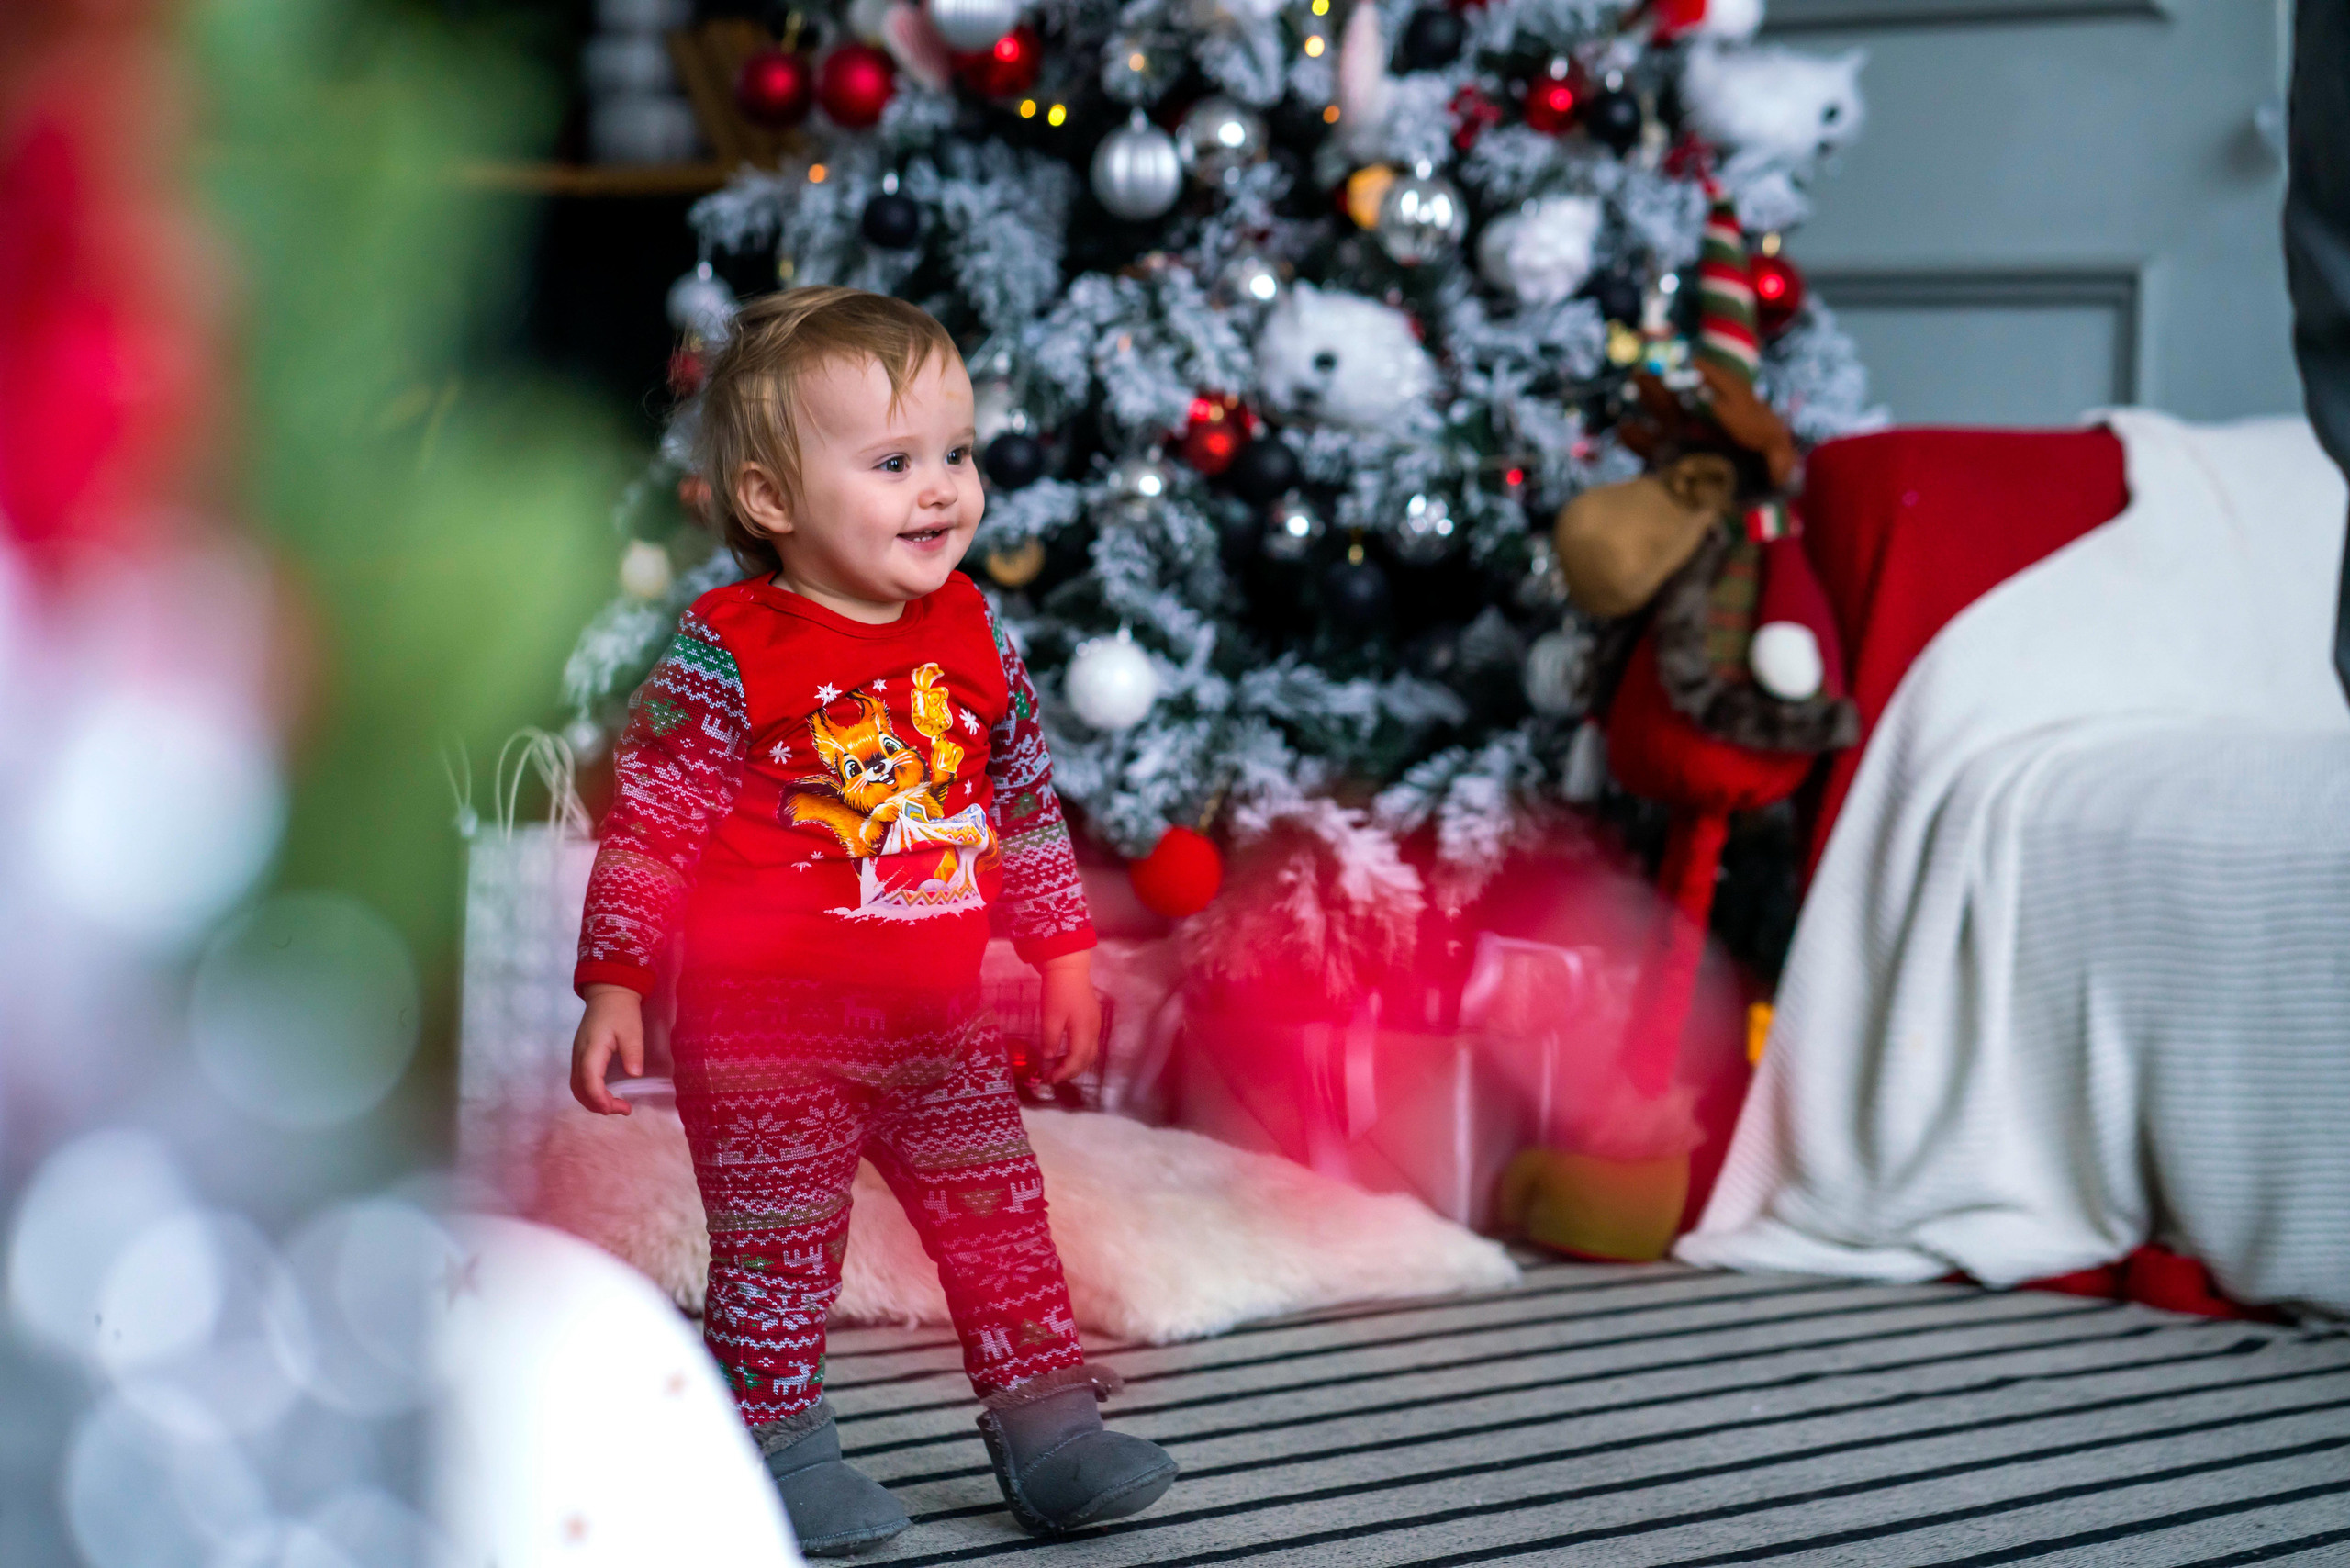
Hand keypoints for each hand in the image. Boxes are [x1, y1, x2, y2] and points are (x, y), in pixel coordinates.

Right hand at [572, 985, 645, 1115]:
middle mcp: (580, 1055)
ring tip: (616, 1106)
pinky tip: (606, 1095)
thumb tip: (634, 1074)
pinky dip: (590, 1093)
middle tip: (623, 1109)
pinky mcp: (580, 1056)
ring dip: (593, 1101)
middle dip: (598, 1104)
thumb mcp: (632, 1030)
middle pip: (579, 1089)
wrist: (608, 994)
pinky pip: (579, 1081)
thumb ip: (633, 1052)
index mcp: (592, 1048)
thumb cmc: (621, 1011)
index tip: (616, 1109)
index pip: (590, 1080)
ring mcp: (577, 1056)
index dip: (600, 1099)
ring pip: (577, 1087)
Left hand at [1035, 954, 1101, 1084]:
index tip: (1049, 1079)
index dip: (1064, 1073)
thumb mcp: (1050, 1017)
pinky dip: (1080, 1054)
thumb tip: (1049, 1058)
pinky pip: (1090, 1044)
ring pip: (1090, 1053)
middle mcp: (1094, 1031)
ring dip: (1076, 1064)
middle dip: (1071, 1072)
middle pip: (1087, 1060)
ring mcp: (1096, 1024)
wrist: (1069, 968)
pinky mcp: (1093, 1019)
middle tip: (1053, 1076)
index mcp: (1084, 1031)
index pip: (1077, 1060)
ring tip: (1059, 1067)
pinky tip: (1067, 1052)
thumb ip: (1050, 1040)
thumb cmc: (1058, 992)